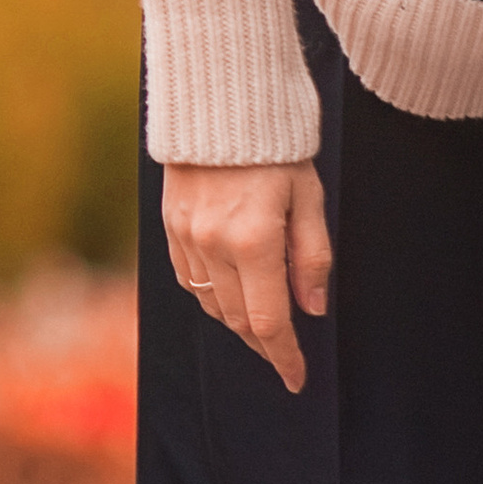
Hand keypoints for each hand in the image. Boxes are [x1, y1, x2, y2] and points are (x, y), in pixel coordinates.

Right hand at [162, 160, 332, 392]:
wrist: (220, 104)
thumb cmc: (277, 147)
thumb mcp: (309, 197)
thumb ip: (311, 256)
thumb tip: (312, 308)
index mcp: (254, 240)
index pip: (269, 321)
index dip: (284, 356)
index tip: (296, 379)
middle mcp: (213, 245)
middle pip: (238, 319)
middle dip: (264, 344)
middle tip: (285, 356)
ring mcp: (186, 237)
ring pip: (211, 304)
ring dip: (238, 322)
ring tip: (263, 328)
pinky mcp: (170, 226)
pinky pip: (189, 280)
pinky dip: (211, 297)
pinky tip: (230, 295)